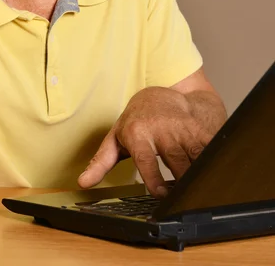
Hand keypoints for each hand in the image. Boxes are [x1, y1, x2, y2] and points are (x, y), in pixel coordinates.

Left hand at [78, 87, 212, 196]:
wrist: (158, 95)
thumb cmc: (135, 122)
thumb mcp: (114, 139)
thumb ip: (100, 162)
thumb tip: (83, 182)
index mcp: (137, 133)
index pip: (146, 159)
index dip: (154, 179)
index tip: (161, 194)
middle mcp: (160, 128)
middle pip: (175, 161)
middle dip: (180, 181)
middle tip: (180, 197)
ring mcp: (180, 127)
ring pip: (194, 156)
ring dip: (196, 174)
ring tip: (193, 188)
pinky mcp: (197, 127)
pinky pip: (208, 147)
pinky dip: (210, 161)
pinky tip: (207, 172)